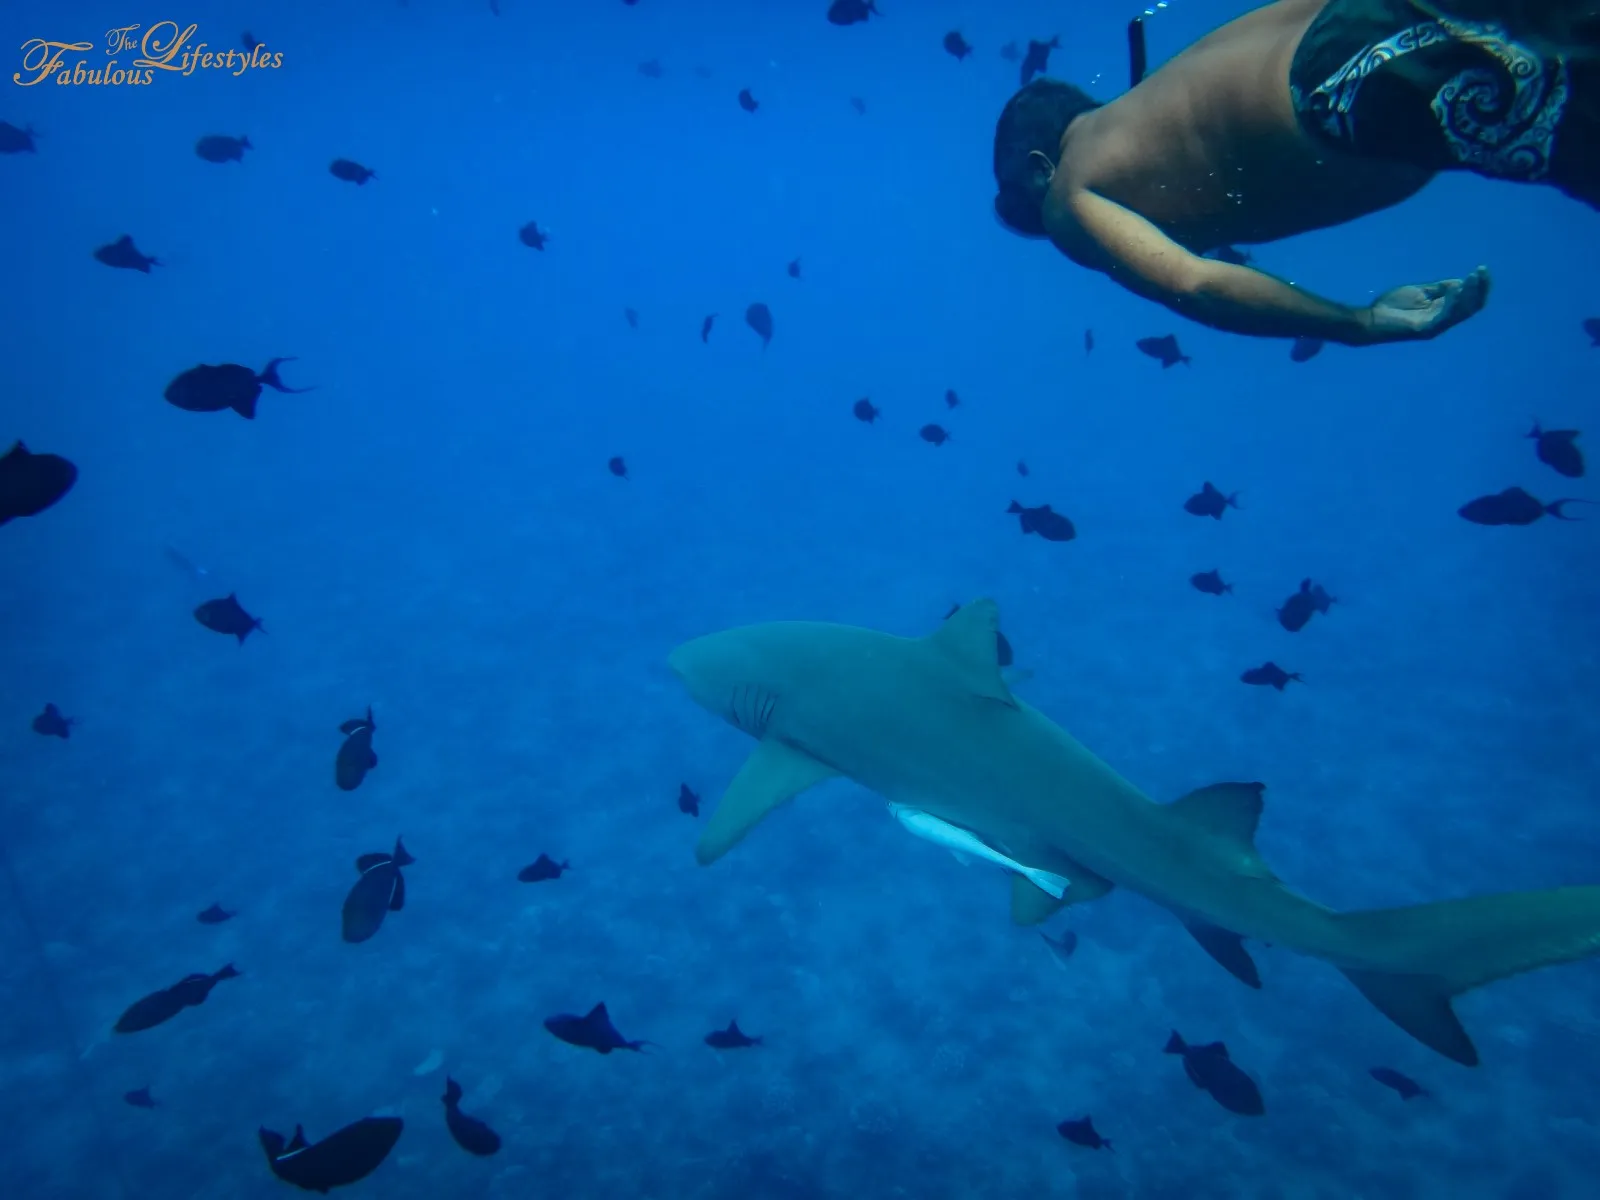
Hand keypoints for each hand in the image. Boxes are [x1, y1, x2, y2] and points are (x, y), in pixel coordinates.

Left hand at [1363, 265, 1490, 341]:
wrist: (1370, 319)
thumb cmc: (1392, 307)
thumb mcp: (1420, 292)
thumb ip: (1440, 288)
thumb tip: (1461, 282)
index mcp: (1443, 311)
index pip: (1470, 301)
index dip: (1478, 285)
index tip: (1481, 269)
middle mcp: (1443, 320)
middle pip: (1471, 307)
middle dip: (1479, 288)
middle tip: (1481, 271)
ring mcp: (1435, 326)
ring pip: (1462, 311)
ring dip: (1470, 293)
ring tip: (1473, 277)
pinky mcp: (1425, 329)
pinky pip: (1445, 316)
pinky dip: (1452, 302)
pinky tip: (1455, 289)